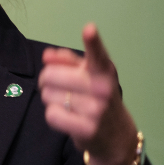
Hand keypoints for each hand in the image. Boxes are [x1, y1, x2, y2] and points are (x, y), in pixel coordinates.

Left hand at [39, 24, 138, 164]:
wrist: (116, 135)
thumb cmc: (97, 98)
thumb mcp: (88, 75)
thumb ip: (67, 61)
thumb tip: (47, 55)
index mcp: (103, 70)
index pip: (97, 54)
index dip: (92, 41)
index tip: (89, 29)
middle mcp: (103, 88)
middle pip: (50, 75)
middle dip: (47, 80)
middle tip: (59, 87)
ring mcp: (96, 109)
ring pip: (48, 95)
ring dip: (51, 99)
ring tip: (68, 104)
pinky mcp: (87, 128)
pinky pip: (51, 115)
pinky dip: (54, 115)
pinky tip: (68, 117)